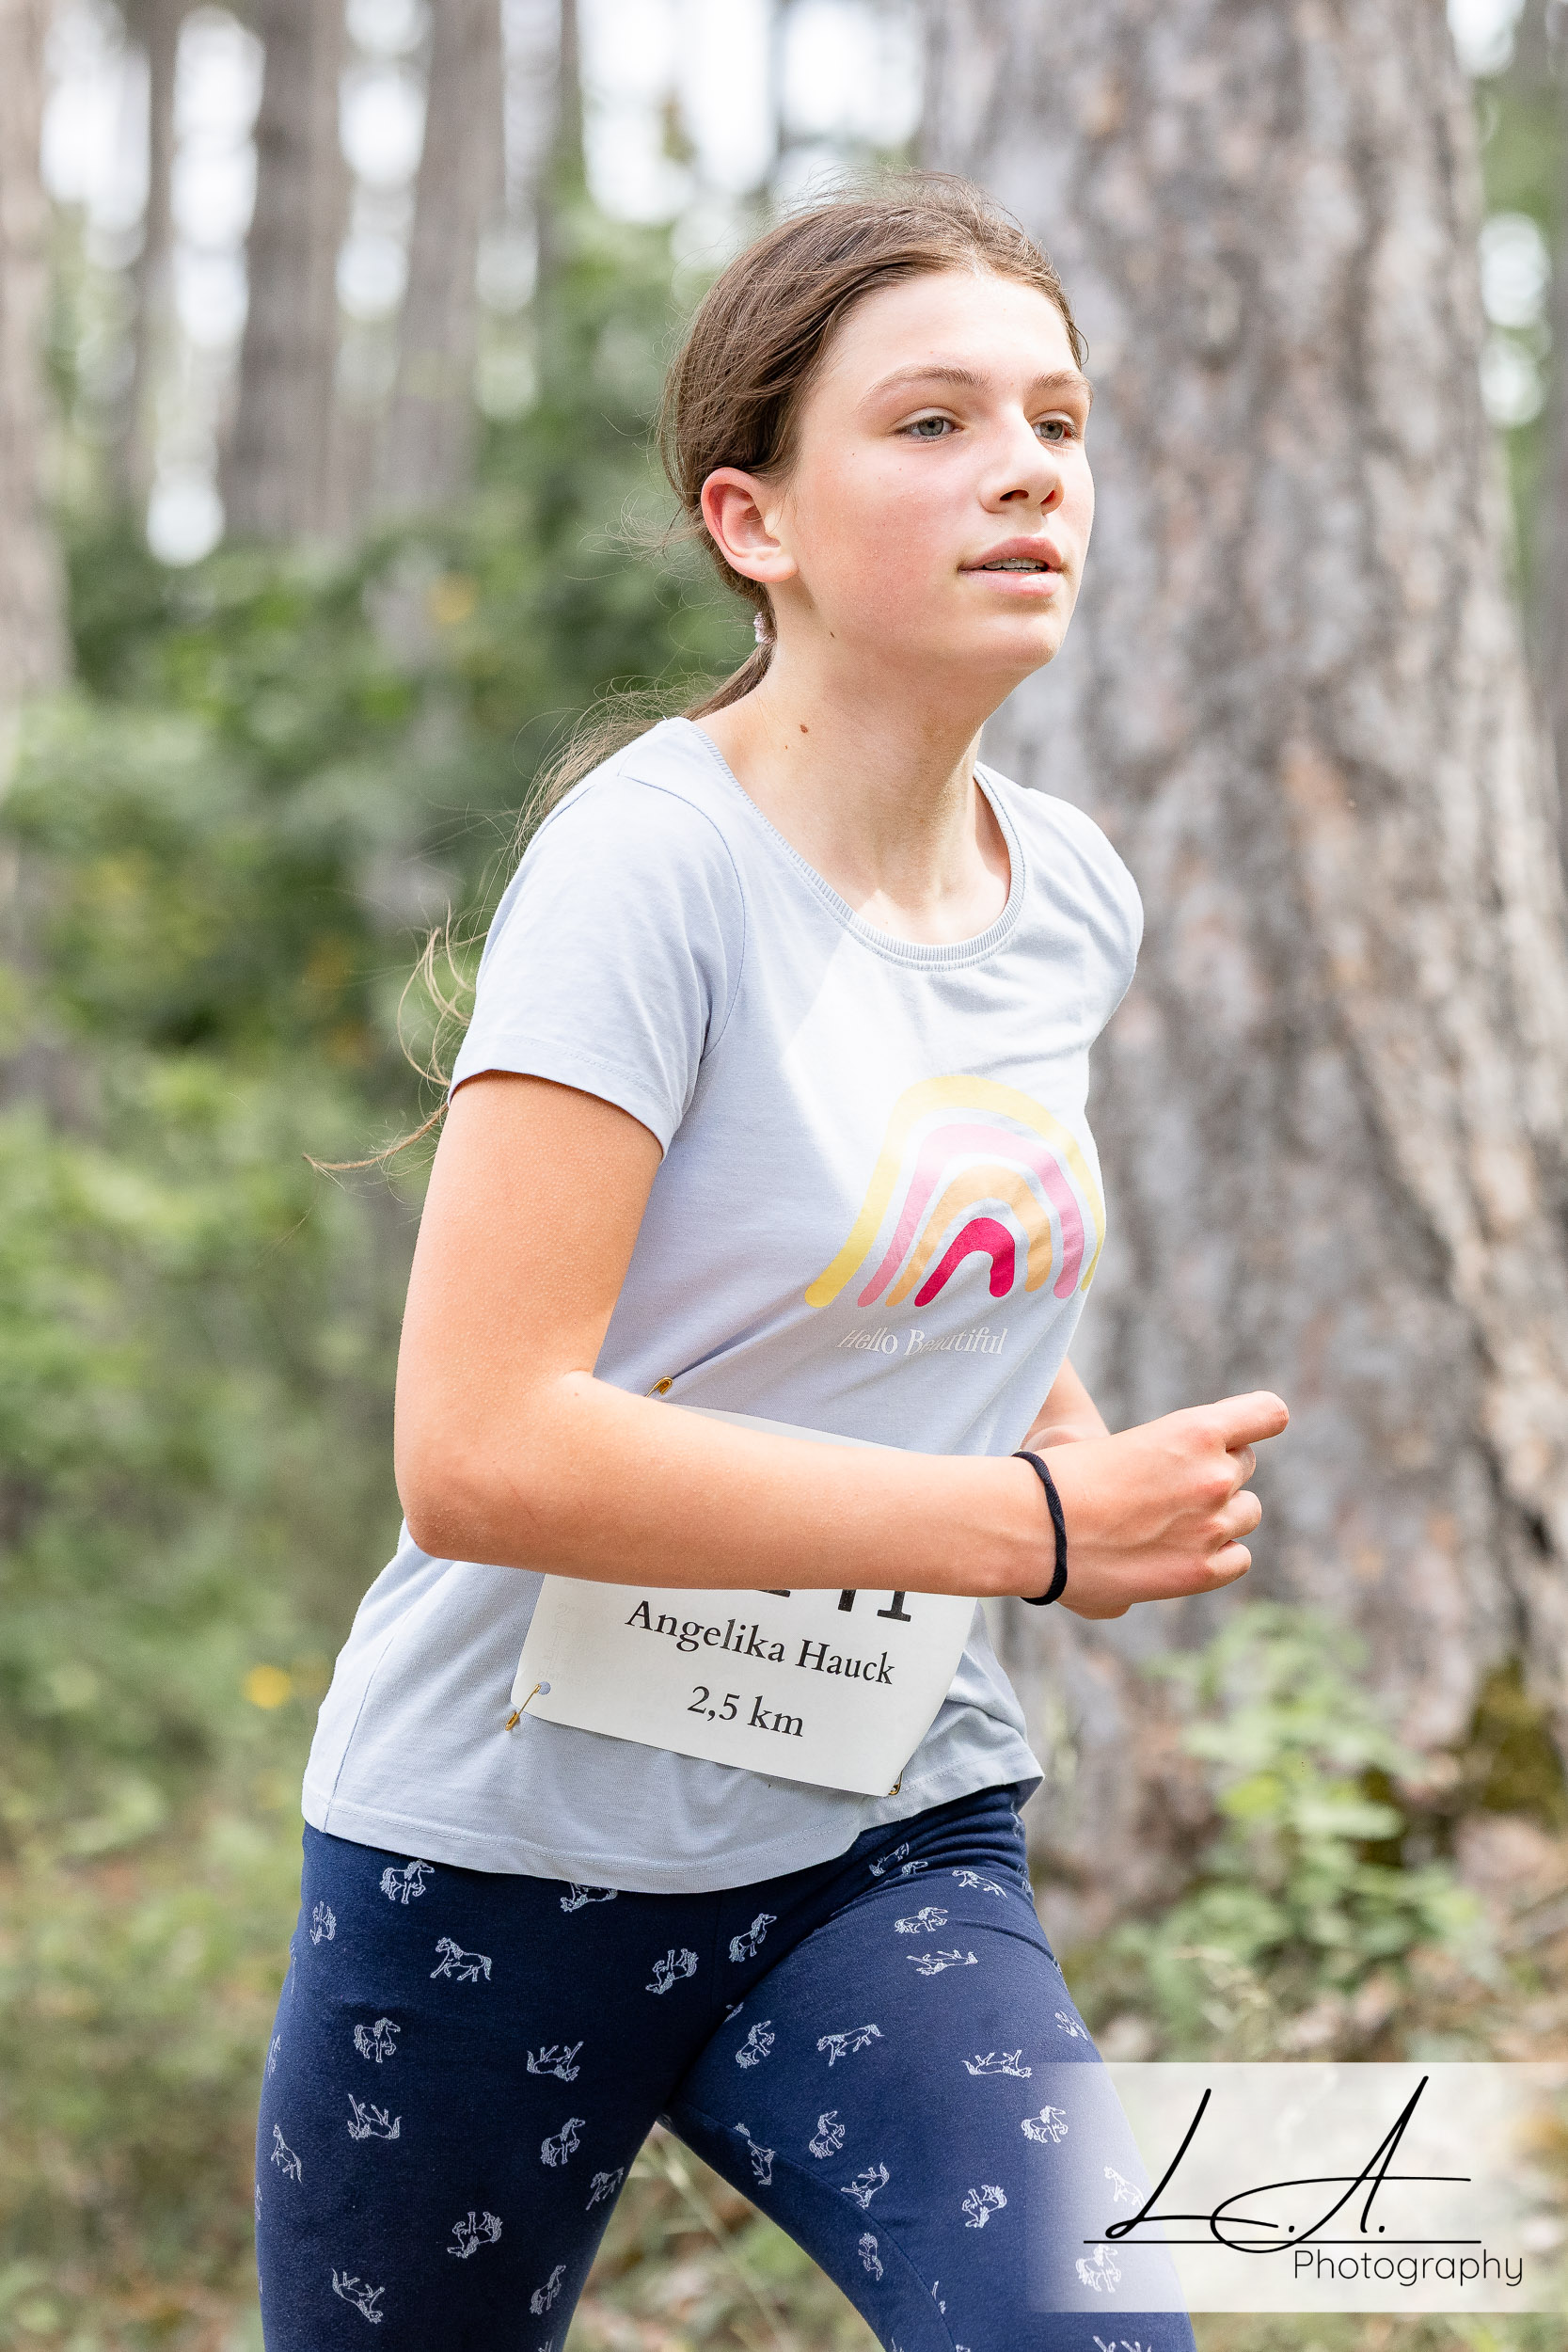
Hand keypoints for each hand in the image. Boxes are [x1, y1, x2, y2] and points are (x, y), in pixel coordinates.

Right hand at [1037, 1392, 1288, 1619]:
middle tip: (1168, 1485)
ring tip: (1171, 1520)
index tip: (1235, 1435)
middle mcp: (1215, 1475)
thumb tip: (1169, 1485)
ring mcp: (1212, 1525)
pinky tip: (1182, 1550)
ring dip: (1220, 1513)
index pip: (1269, 1414)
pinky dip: (1219, 1554)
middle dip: (1217, 1470)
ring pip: (1248, 1512)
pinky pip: (1239, 1558)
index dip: (1255, 1423)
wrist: (1036, 1527)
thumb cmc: (1061, 1478)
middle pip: (1245, 1465)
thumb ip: (1167, 1452)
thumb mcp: (1122, 1442)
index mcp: (1195, 1430)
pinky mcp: (1202, 1569)